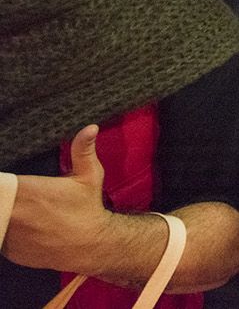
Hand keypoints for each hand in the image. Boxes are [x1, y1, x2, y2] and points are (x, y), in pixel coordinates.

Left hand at [2, 126, 113, 274]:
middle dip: (1, 199)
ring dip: (1, 214)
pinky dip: (3, 231)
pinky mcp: (7, 250)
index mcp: (28, 191)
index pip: (0, 185)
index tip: (5, 184)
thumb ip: (83, 150)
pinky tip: (17, 227)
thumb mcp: (89, 176)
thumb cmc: (87, 208)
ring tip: (12, 209)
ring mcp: (9, 233)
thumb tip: (91, 127)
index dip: (1, 185)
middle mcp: (14, 212)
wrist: (90, 245)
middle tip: (9, 197)